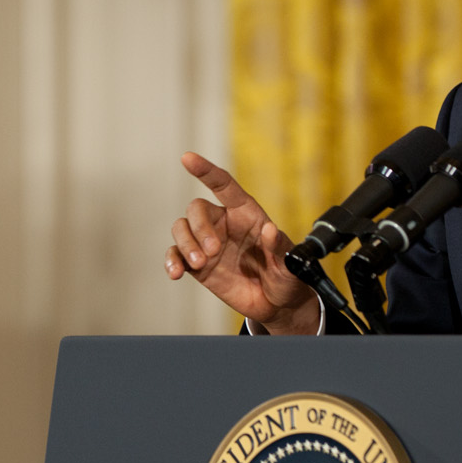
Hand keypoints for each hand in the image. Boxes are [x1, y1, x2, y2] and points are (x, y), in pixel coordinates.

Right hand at [164, 153, 318, 333]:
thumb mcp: (290, 265)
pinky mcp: (197, 265)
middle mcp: (223, 223)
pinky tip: (176, 274)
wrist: (275, 304)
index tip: (187, 158)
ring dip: (186, 244)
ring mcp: (207, 243)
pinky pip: (175, 255)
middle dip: (200, 227)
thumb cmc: (286, 277)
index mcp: (246, 214)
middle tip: (212, 251)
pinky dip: (171, 261)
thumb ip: (280, 247)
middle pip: (197, 209)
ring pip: (182, 228)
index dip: (206, 170)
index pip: (223, 185)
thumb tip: (270, 230)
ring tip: (199, 264)